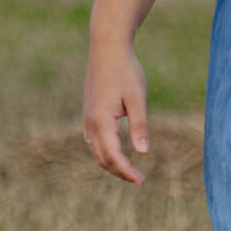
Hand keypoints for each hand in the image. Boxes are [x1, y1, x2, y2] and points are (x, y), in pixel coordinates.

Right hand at [82, 42, 151, 182]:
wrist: (106, 48)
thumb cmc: (125, 71)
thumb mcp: (137, 98)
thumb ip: (140, 125)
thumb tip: (143, 152)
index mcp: (101, 121)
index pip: (113, 156)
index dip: (127, 171)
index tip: (141, 182)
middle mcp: (90, 122)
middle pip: (102, 158)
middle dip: (119, 171)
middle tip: (138, 180)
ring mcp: (87, 117)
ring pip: (96, 150)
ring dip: (111, 163)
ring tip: (129, 170)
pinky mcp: (89, 112)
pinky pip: (93, 140)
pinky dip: (104, 151)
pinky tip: (115, 151)